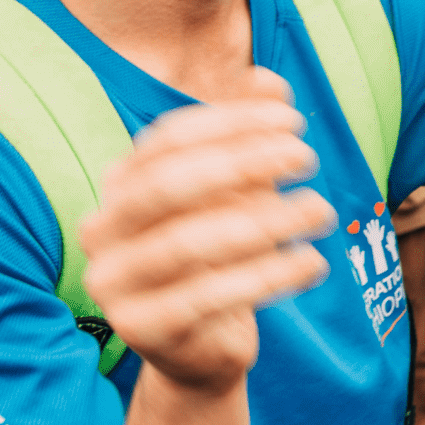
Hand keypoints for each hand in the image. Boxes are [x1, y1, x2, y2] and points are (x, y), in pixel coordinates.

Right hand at [79, 69, 332, 392]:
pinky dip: (267, 275)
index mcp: (119, 185)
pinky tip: (314, 262)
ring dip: (266, 221)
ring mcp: (114, 283)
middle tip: (309, 158)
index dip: (231, 123)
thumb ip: (246, 135)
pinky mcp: (142, 330)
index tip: (295, 120)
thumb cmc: (223, 253)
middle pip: (170, 185)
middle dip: (243, 164)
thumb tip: (268, 79)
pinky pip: (207, 297)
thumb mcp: (238, 190)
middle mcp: (102, 230)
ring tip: (322, 211)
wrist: (205, 344)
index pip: (168, 140)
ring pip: (190, 243)